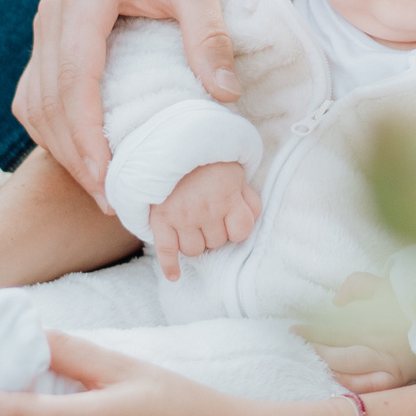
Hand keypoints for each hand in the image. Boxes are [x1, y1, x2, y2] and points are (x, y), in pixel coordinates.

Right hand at [13, 0, 240, 208]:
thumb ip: (210, 36)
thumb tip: (224, 97)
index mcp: (82, 1)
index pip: (73, 81)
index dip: (85, 135)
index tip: (106, 178)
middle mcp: (51, 15)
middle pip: (46, 100)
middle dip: (74, 155)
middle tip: (110, 200)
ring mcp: (45, 26)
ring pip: (33, 101)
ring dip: (60, 146)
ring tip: (99, 186)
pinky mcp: (50, 35)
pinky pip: (36, 92)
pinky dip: (54, 127)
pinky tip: (84, 153)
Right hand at [150, 161, 259, 280]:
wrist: (172, 139)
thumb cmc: (208, 158)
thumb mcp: (235, 172)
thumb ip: (246, 196)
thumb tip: (254, 217)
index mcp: (227, 197)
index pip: (241, 232)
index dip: (236, 228)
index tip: (229, 219)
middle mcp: (206, 210)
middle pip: (216, 243)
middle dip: (214, 233)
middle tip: (207, 215)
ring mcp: (182, 216)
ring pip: (194, 250)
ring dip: (195, 242)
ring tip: (192, 226)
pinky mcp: (161, 219)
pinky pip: (166, 250)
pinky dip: (169, 265)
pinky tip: (174, 275)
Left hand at [300, 272, 415, 392]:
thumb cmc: (408, 299)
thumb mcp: (383, 281)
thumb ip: (357, 285)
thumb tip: (337, 301)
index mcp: (374, 318)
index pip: (334, 327)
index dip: (312, 330)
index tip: (295, 330)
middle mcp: (379, 343)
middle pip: (337, 351)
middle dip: (316, 349)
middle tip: (301, 346)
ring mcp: (389, 363)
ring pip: (349, 370)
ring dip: (329, 367)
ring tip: (316, 361)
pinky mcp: (398, 377)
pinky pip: (370, 387)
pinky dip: (351, 385)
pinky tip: (337, 381)